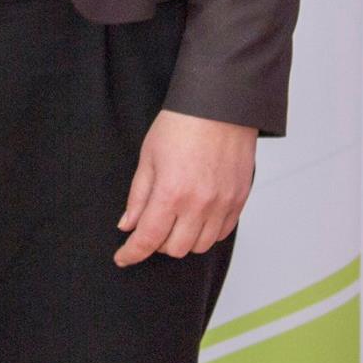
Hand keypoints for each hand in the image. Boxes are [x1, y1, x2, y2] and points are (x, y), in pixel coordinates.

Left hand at [114, 109, 256, 264]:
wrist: (220, 104)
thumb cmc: (182, 124)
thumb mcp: (148, 157)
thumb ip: (138, 196)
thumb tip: (128, 225)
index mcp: (171, 192)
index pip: (148, 239)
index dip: (132, 253)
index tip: (123, 257)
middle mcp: (199, 204)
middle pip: (175, 249)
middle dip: (157, 243)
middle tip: (150, 226)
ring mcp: (223, 204)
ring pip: (200, 246)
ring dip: (183, 240)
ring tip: (174, 219)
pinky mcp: (239, 200)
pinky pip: (221, 233)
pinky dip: (206, 232)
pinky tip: (196, 216)